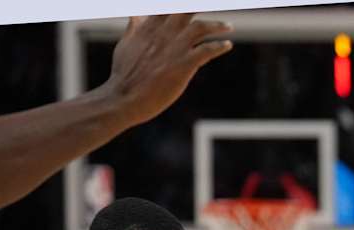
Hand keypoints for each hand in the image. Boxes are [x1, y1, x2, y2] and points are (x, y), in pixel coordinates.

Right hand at [104, 14, 234, 126]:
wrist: (125, 96)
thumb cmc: (124, 74)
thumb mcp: (127, 44)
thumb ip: (135, 28)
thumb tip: (135, 15)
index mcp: (149, 27)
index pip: (166, 6)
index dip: (179, 4)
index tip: (191, 6)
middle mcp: (163, 33)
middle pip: (185, 10)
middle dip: (200, 7)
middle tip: (217, 6)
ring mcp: (174, 48)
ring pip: (200, 27)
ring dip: (217, 25)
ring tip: (229, 26)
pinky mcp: (183, 64)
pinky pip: (207, 50)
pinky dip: (219, 46)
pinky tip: (227, 45)